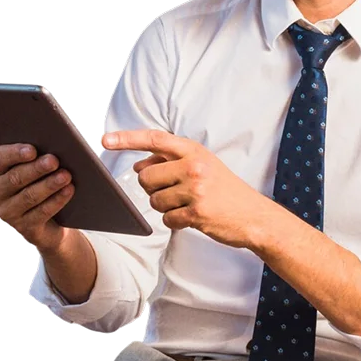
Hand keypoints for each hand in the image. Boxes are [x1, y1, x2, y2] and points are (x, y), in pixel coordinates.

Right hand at [0, 144, 73, 254]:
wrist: (51, 219)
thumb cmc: (43, 182)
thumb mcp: (38, 168)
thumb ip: (39, 155)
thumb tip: (54, 145)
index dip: (14, 153)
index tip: (32, 150)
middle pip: (15, 178)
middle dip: (36, 168)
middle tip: (54, 160)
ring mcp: (8, 211)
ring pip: (29, 196)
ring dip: (49, 185)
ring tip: (66, 176)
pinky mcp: (24, 227)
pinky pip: (41, 213)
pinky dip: (56, 200)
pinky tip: (68, 190)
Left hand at [102, 129, 268, 247]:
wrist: (254, 215)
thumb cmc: (225, 190)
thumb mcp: (202, 167)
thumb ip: (170, 163)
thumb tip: (138, 166)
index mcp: (194, 151)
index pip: (155, 139)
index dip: (127, 139)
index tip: (105, 140)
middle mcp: (194, 166)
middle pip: (146, 177)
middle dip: (153, 188)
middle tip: (174, 192)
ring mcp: (196, 190)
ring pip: (154, 200)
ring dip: (165, 207)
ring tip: (188, 205)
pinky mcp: (197, 213)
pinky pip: (167, 219)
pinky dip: (175, 222)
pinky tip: (193, 218)